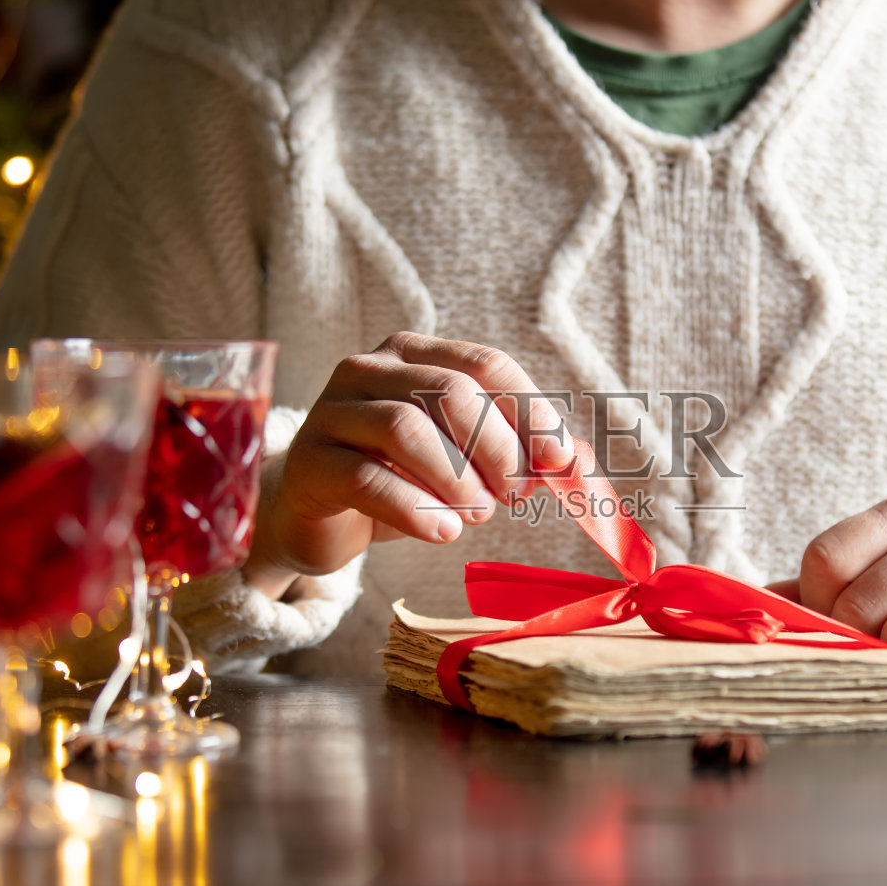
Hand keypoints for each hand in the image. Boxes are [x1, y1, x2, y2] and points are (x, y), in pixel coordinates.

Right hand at [241, 333, 571, 595]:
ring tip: (476, 514)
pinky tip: (444, 532)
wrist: (315, 516)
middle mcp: (368, 369)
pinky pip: (367, 478)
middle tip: (512, 496)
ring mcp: (331, 412)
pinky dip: (416, 509)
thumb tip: (577, 462)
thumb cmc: (398, 480)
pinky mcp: (309, 463)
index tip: (559, 459)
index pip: (485, 365)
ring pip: (406, 428)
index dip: (530, 411)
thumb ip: (515, 453)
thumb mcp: (460, 460)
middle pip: (450, 393)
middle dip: (496, 449)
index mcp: (414, 354)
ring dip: (457, 479)